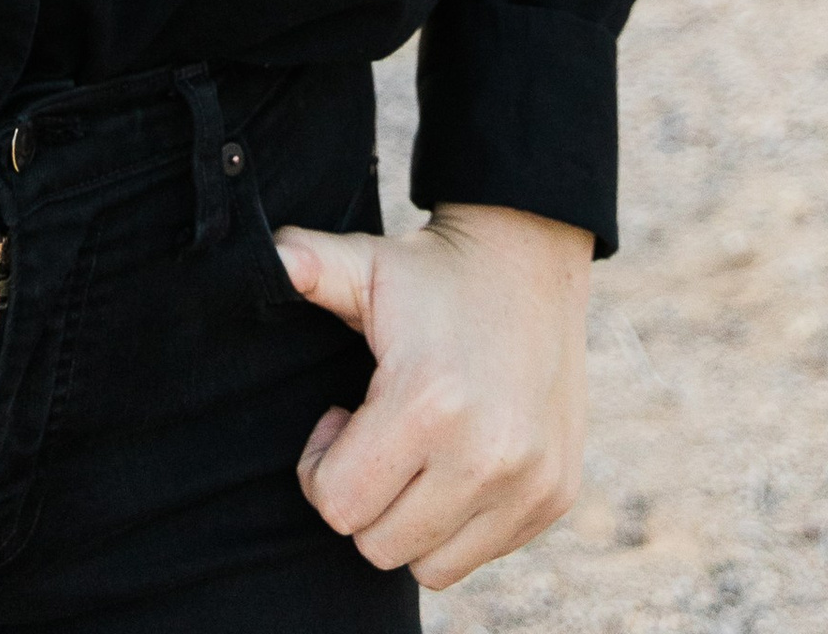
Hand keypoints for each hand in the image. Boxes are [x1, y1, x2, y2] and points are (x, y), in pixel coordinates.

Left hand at [272, 200, 590, 588]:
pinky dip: (457, 524)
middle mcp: (486, 454)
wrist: (531, 264)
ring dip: (408, 521)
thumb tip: (273, 262)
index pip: (339, 503)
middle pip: (379, 546)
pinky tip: (454, 462)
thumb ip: (308, 264)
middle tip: (375, 437)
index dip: (320, 466)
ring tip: (414, 453)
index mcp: (428, 401)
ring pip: (430, 566)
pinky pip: (480, 554)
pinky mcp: (554, 498)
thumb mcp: (366, 262)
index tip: (341, 417)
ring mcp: (528, 483)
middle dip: (362, 498)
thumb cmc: (431, 273)